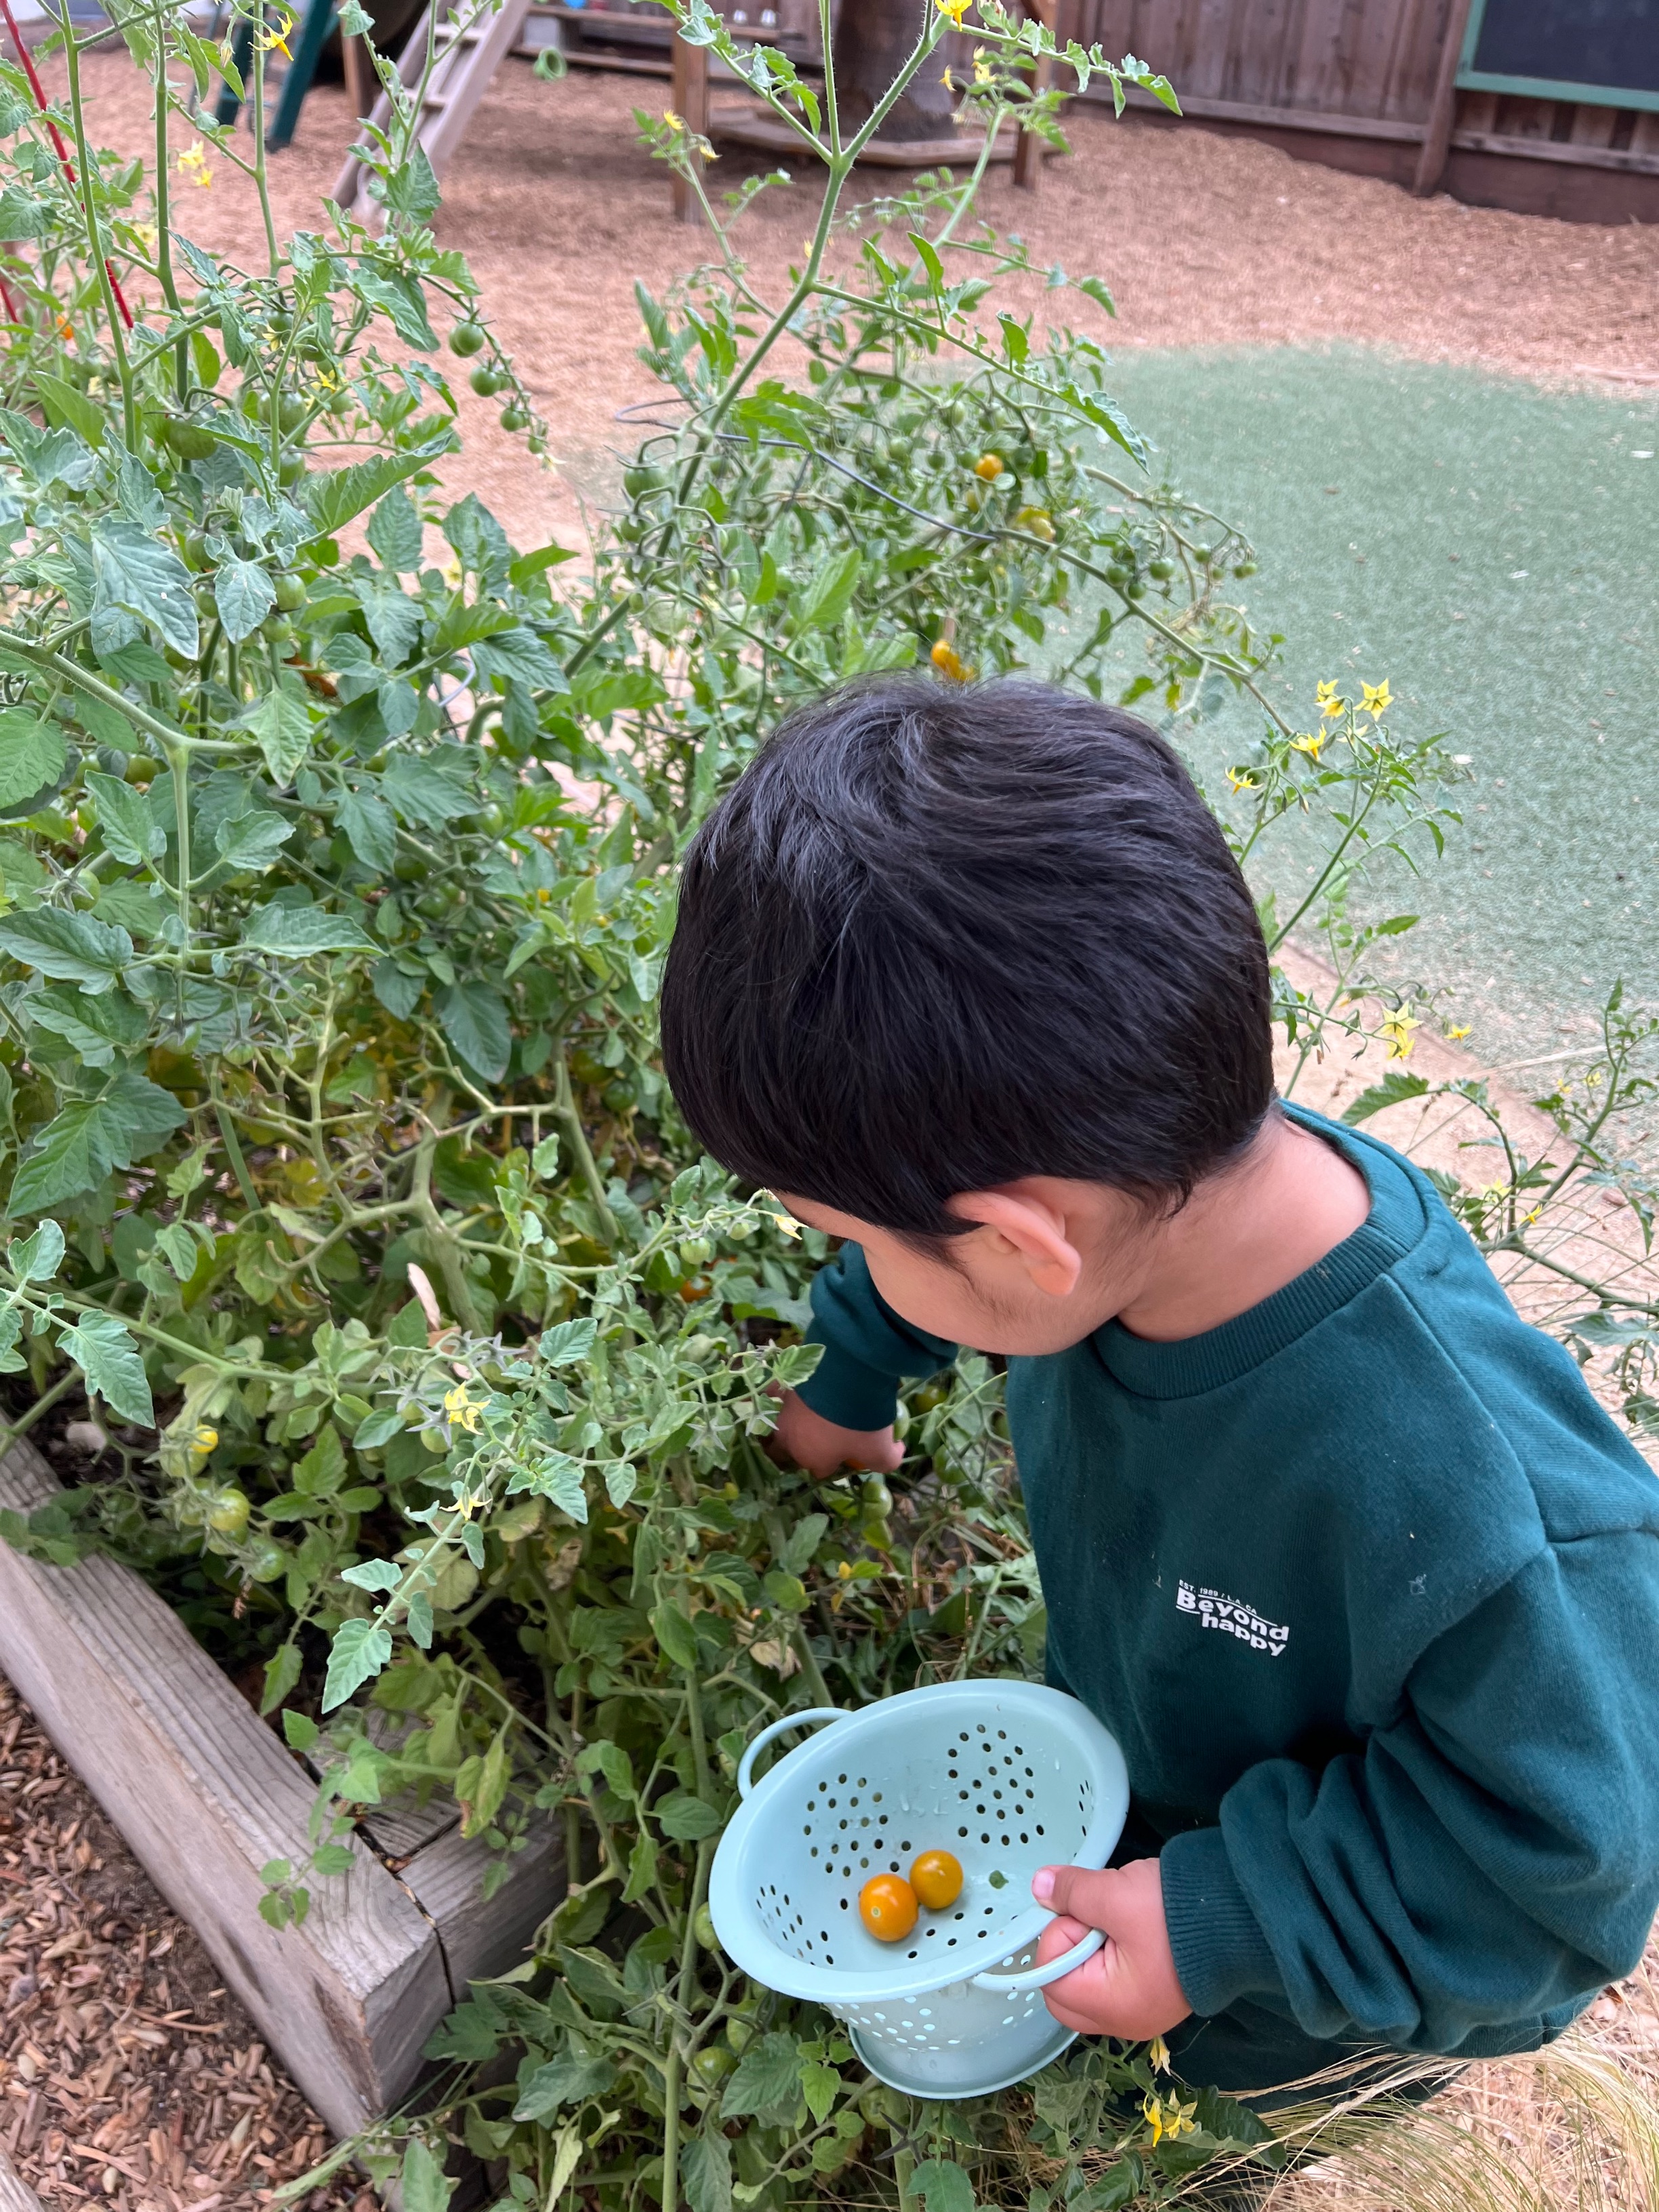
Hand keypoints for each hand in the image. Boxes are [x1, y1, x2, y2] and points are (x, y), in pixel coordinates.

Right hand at [767, 1387, 902, 1479]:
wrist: (843, 1378)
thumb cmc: (858, 1423)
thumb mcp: (881, 1449)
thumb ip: (888, 1460)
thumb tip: (895, 1453)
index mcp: (812, 1459)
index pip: (820, 1471)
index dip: (835, 1464)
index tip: (850, 1453)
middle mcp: (792, 1439)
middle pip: (794, 1450)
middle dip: (807, 1447)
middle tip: (828, 1436)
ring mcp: (785, 1412)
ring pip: (786, 1423)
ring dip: (798, 1422)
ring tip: (817, 1411)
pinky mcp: (785, 1388)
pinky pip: (782, 1394)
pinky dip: (787, 1393)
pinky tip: (801, 1387)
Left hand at [1030, 1858, 1192, 2040]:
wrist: (1241, 1916)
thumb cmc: (1175, 1913)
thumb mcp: (1115, 1894)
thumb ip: (1072, 1893)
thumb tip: (1039, 1887)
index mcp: (1113, 2008)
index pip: (1050, 1980)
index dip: (1058, 1938)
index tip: (1084, 1911)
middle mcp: (1126, 2022)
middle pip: (1067, 1989)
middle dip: (1071, 1947)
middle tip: (1097, 1917)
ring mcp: (1143, 2012)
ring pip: (1090, 1982)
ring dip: (1093, 1947)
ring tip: (1121, 1919)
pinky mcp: (1157, 1996)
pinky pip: (1116, 1980)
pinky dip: (1115, 1952)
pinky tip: (1135, 1928)